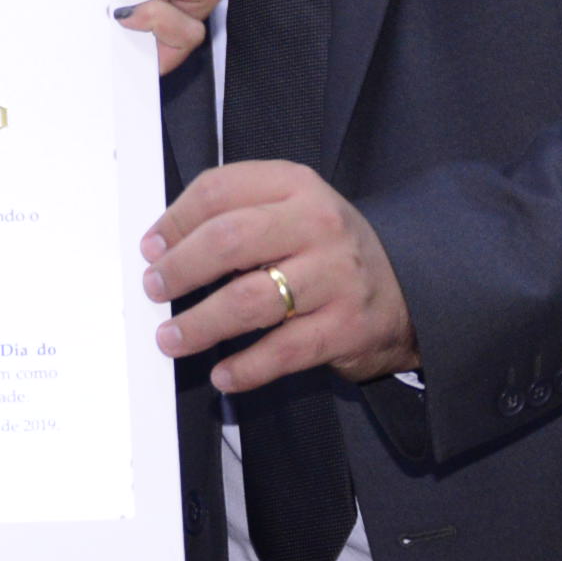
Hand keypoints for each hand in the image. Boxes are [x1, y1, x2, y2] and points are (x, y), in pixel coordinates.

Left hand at [141, 160, 417, 390]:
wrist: (410, 287)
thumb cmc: (327, 249)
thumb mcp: (291, 209)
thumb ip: (236, 215)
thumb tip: (165, 248)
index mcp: (295, 186)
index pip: (219, 191)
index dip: (174, 221)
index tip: (151, 248)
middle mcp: (317, 225)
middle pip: (228, 241)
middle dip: (180, 269)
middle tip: (154, 289)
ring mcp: (335, 276)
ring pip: (250, 300)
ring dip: (201, 324)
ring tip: (171, 338)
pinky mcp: (346, 326)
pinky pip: (284, 351)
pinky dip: (246, 368)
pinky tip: (223, 374)